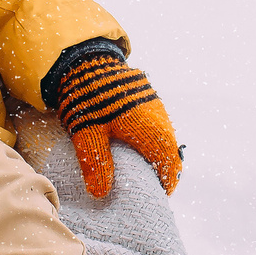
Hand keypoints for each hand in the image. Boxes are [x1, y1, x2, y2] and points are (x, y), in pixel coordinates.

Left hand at [50, 52, 180, 196]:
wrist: (85, 59)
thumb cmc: (87, 99)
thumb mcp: (87, 136)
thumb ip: (97, 165)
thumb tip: (101, 194)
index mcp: (150, 129)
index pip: (169, 163)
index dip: (167, 182)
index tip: (158, 195)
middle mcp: (158, 115)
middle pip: (170, 149)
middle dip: (164, 168)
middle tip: (150, 184)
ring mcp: (154, 103)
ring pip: (165, 134)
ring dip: (158, 151)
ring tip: (142, 166)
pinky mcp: (146, 95)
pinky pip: (157, 121)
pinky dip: (152, 137)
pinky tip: (135, 143)